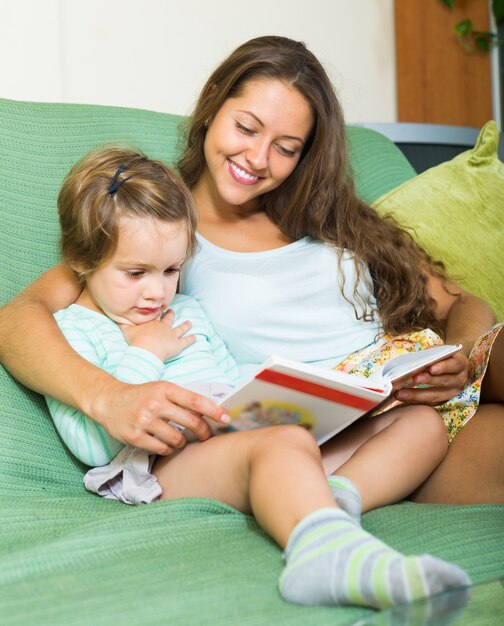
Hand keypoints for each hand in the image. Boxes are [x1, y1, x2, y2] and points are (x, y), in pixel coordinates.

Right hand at [89, 377, 230, 455]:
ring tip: (179, 438)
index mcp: (165, 389)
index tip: (227, 418)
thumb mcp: (162, 389)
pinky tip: (164, 443)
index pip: (196, 400)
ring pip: (177, 439)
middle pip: (191, 422)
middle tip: (207, 435)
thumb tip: (211, 412)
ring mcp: (144, 420)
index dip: (214, 410)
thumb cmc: (142, 395)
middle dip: (204, 431)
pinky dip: (167, 449)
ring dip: (182, 442)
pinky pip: (162, 449)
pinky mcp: (135, 436)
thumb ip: (182, 399)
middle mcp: (155, 404)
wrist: (108, 400)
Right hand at [120, 309, 194, 360]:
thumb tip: (116, 316)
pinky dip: (191, 339)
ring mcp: (172, 335)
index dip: (158, 312)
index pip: (156, 316)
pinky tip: (195, 337)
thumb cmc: (136, 340)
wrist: (147, 348)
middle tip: (173, 311)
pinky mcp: (178, 344)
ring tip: (190, 322)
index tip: (161, 308)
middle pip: (169, 319)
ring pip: (180, 329)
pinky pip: (186, 341)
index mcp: (153, 323)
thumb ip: (122, 323)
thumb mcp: (126, 330)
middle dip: (171, 315)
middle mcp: (164, 327)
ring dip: (185, 325)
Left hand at [395, 349, 469, 404]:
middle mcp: (460, 379)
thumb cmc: (441, 357)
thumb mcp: (439, 351)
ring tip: (401, 393)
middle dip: (429, 381)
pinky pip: (430, 403)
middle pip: (445, 381)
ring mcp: (454, 392)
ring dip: (417, 395)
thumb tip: (416, 360)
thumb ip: (431, 354)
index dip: (444, 367)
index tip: (431, 368)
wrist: (450, 368)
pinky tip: (403, 398)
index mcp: (461, 363)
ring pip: (436, 395)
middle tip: (415, 379)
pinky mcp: (445, 401)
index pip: (454, 365)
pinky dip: (416, 401)